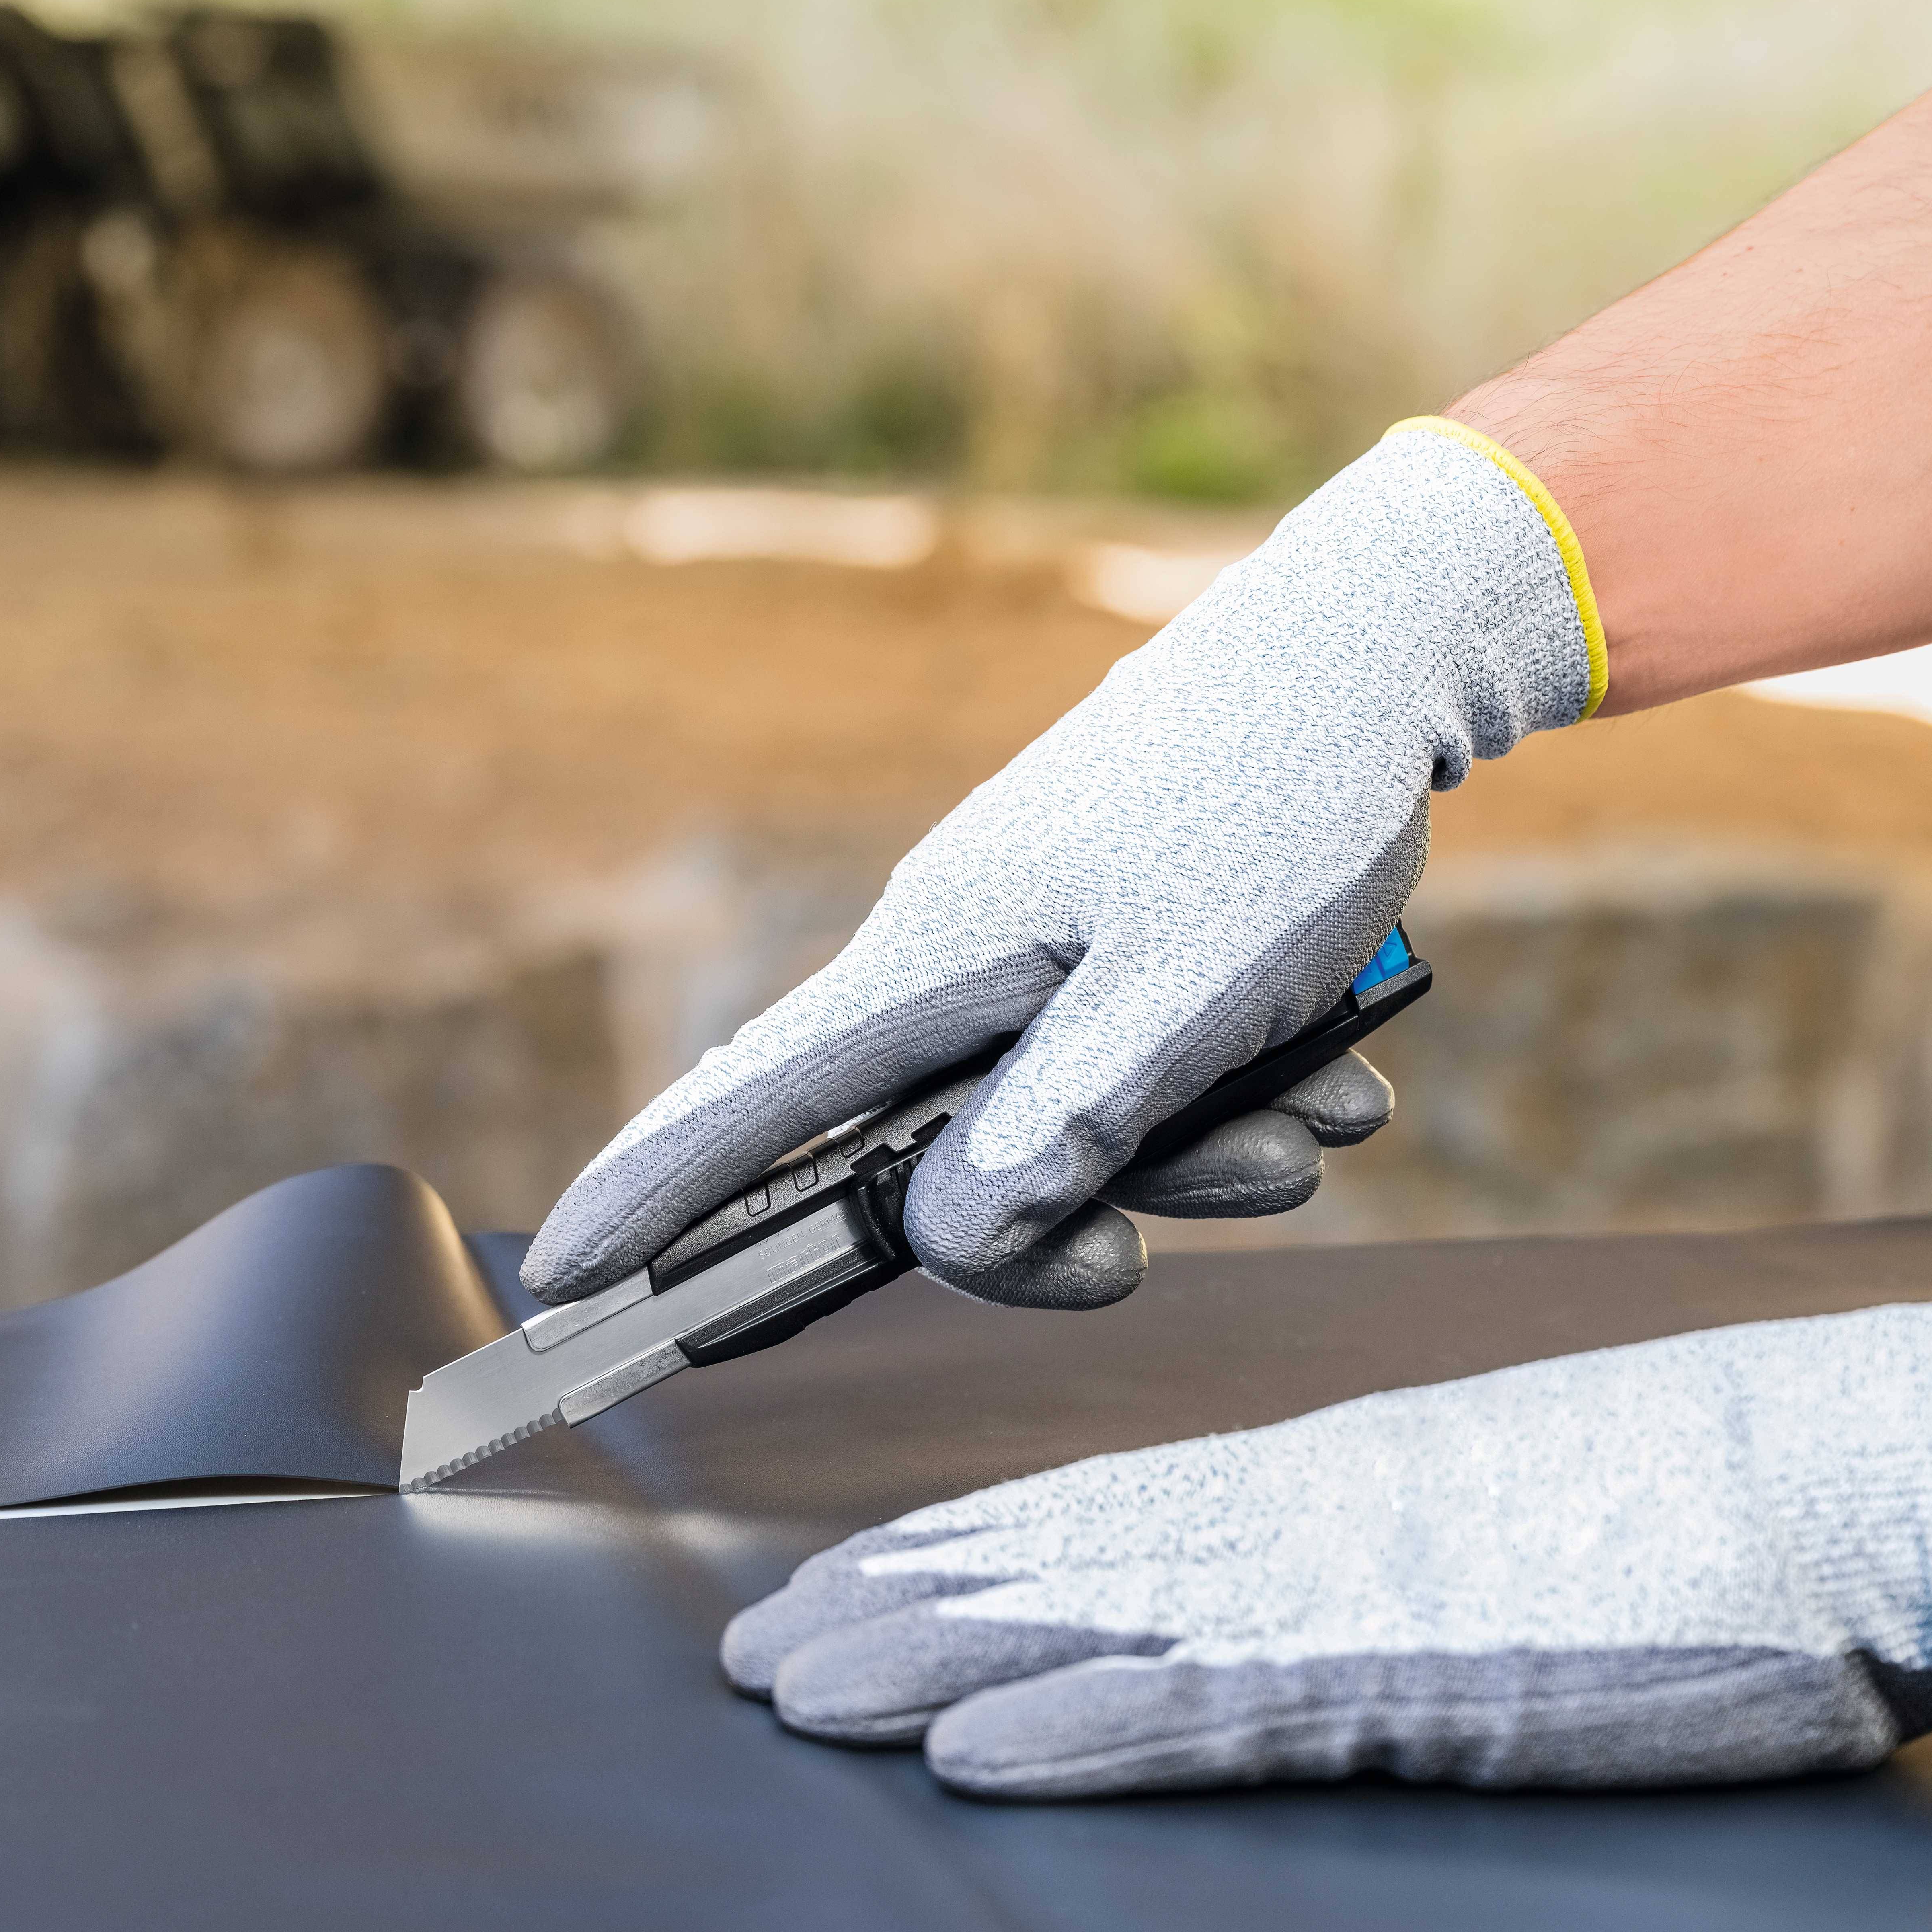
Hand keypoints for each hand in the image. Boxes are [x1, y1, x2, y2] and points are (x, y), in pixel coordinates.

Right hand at [521, 421, 1601, 1308]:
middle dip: (1064, 1224)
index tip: (561, 1278)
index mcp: (939, 957)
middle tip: (1181, 1237)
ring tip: (1319, 1120)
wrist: (1370, 653)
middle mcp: (963, 956)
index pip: (754, 1097)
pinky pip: (1136, 1071)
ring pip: (1063, 1121)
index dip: (654, 1193)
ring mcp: (1037, 947)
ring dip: (1195, 1158)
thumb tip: (948, 1243)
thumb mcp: (1185, 993)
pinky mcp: (1111, 941)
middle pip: (937, 1157)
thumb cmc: (1276, 804)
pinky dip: (1234, 1096)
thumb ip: (1065, 1124)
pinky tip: (1334, 1073)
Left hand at [723, 1293, 1931, 1797]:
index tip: (845, 1587)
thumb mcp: (1521, 1513)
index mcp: (1335, 1485)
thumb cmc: (1718, 1498)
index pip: (1097, 1518)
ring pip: (1089, 1631)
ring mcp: (1352, 1597)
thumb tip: (1336, 1591)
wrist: (1859, 1469)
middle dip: (891, 1612)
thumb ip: (1404, 1550)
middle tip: (750, 1656)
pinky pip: (1211, 1713)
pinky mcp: (1418, 1673)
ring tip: (791, 1689)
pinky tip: (969, 1756)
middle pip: (1053, 1569)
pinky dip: (1080, 1733)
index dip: (956, 1558)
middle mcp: (1307, 1527)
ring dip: (928, 1665)